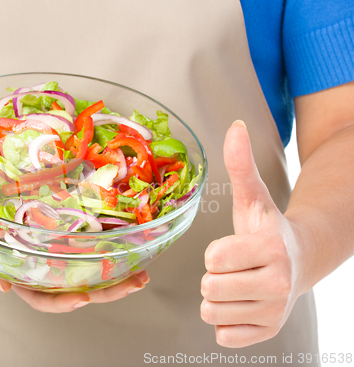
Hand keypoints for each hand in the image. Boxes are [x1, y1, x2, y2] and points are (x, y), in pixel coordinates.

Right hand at [0, 233, 148, 312]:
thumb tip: (4, 287)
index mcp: (23, 279)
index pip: (46, 299)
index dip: (64, 303)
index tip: (84, 298)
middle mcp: (45, 268)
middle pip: (80, 285)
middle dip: (110, 289)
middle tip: (137, 282)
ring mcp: (56, 249)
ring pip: (89, 264)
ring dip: (118, 267)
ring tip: (142, 266)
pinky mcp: (62, 229)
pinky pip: (86, 237)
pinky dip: (107, 240)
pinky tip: (127, 238)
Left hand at [200, 121, 305, 347]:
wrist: (298, 260)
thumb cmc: (267, 229)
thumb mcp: (252, 197)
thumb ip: (241, 165)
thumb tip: (234, 127)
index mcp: (271, 248)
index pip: (214, 258)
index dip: (214, 252)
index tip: (230, 248)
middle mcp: (278, 282)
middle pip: (209, 287)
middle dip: (213, 275)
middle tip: (234, 266)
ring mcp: (275, 310)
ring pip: (211, 312)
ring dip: (217, 297)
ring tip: (237, 282)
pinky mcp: (269, 331)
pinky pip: (223, 335)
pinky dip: (226, 320)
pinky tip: (242, 302)